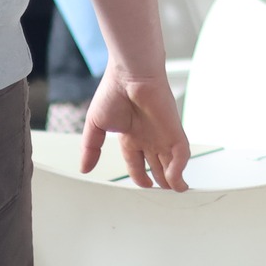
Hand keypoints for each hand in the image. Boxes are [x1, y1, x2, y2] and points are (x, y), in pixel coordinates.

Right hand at [80, 60, 191, 191]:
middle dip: (160, 179)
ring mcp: (162, 134)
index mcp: (130, 135)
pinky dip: (179, 169)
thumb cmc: (113, 91)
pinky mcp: (174, 130)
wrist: (130, 74)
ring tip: (175, 189)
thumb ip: (91, 148)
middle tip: (162, 191)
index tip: (144, 186)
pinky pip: (181, 154)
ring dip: (173, 178)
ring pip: (172, 162)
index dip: (140, 176)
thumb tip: (84, 169)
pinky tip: (177, 180)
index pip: (137, 162)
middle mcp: (148, 136)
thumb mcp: (95, 125)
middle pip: (157, 163)